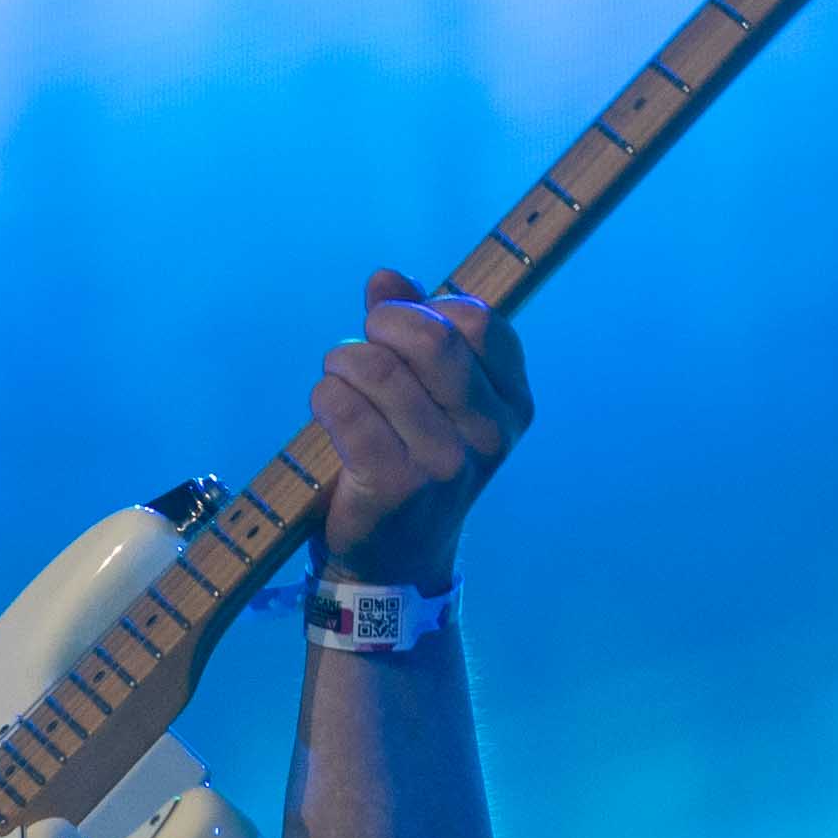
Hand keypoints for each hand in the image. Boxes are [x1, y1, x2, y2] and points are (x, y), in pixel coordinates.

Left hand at [308, 268, 533, 587]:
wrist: (396, 560)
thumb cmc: (412, 461)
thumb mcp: (431, 398)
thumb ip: (415, 330)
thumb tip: (387, 278)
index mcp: (512, 404)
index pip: (478, 321)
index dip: (429, 308)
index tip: (401, 328)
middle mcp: (489, 434)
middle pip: (432, 338)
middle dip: (382, 326)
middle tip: (359, 344)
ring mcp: (445, 463)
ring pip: (379, 371)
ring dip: (342, 363)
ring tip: (336, 379)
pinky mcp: (395, 485)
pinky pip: (347, 410)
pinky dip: (325, 396)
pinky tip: (325, 406)